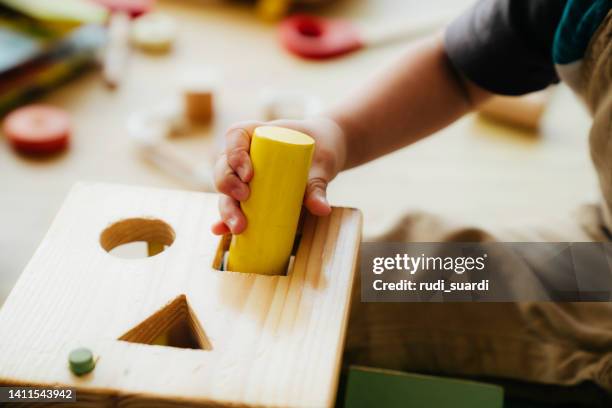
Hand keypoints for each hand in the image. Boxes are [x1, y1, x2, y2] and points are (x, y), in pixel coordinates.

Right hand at [211, 117, 346, 234]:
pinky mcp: (249, 194)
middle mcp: (244, 153)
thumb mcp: (321, 164)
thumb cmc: (319, 151)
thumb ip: (318, 185)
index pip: (235, 136)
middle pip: (224, 166)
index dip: (235, 154)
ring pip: (225, 189)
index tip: (249, 174)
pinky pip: (233, 205)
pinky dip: (225, 219)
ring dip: (226, 208)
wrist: (323, 155)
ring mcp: (243, 175)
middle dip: (228, 184)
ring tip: (238, 226)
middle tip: (243, 198)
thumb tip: (322, 210)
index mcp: (257, 134)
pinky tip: (222, 231)